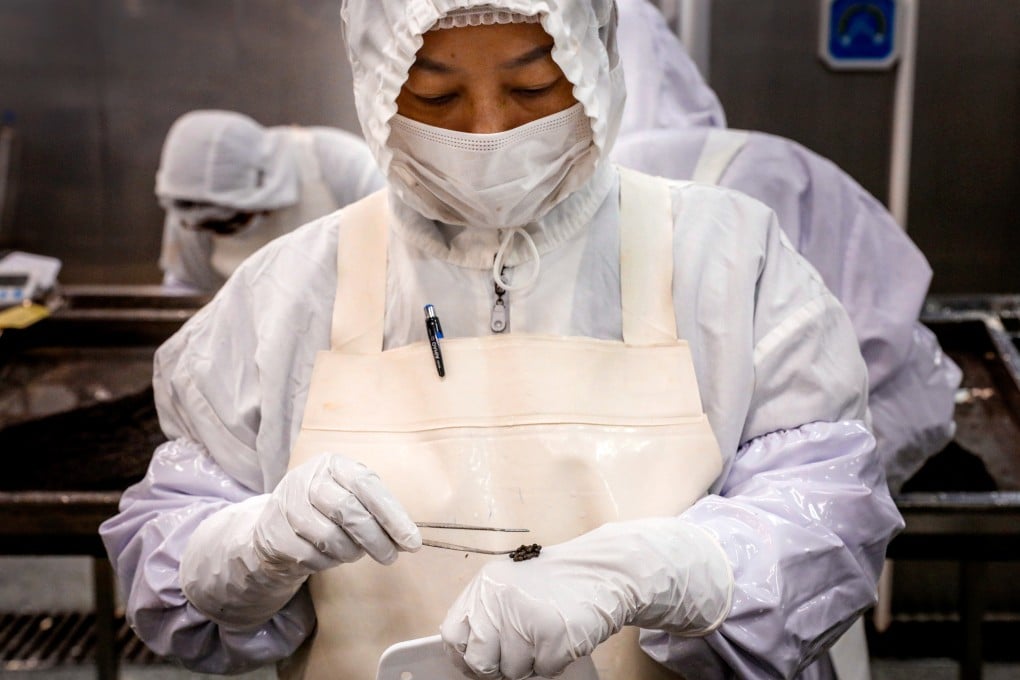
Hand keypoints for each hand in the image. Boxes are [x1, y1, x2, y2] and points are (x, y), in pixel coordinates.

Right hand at [254, 453, 421, 575]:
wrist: (276, 524)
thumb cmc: (325, 508)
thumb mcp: (350, 495)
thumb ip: (377, 510)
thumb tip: (408, 539)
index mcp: (332, 464)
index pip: (367, 485)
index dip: (392, 515)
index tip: (412, 541)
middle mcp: (307, 479)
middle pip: (349, 512)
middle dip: (376, 539)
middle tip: (391, 556)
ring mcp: (287, 506)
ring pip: (331, 538)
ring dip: (352, 552)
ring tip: (356, 552)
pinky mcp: (275, 535)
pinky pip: (313, 556)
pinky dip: (329, 562)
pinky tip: (330, 556)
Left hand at [439, 518, 731, 679]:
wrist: (602, 572)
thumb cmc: (555, 582)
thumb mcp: (508, 585)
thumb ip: (485, 614)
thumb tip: (468, 658)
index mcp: (485, 587)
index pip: (453, 636)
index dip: (464, 656)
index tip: (477, 662)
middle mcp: (500, 601)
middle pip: (479, 661)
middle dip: (496, 667)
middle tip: (516, 656)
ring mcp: (526, 620)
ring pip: (512, 671)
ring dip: (529, 663)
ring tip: (543, 637)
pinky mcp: (553, 638)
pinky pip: (541, 671)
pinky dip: (552, 662)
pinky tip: (559, 639)